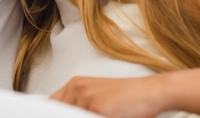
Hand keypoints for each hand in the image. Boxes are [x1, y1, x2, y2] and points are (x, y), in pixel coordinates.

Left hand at [50, 75, 165, 117]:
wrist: (151, 91)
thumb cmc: (128, 97)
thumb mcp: (98, 96)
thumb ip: (80, 104)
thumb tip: (65, 114)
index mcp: (76, 84)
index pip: (51, 103)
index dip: (52, 114)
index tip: (48, 117)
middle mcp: (78, 88)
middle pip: (59, 112)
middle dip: (65, 117)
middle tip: (72, 116)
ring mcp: (87, 98)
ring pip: (73, 116)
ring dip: (79, 117)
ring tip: (104, 113)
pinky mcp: (98, 108)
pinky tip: (108, 116)